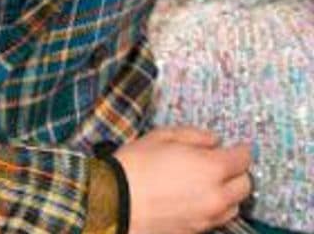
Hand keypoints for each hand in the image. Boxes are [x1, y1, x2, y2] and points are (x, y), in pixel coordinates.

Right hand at [114, 127, 251, 233]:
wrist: (113, 201)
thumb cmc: (133, 165)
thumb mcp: (160, 136)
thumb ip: (193, 135)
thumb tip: (213, 140)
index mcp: (212, 168)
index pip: (244, 159)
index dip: (239, 150)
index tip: (235, 148)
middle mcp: (217, 195)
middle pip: (246, 185)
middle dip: (237, 173)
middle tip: (221, 166)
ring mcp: (208, 217)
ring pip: (234, 206)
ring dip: (228, 194)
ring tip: (209, 186)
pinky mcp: (196, 231)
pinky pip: (216, 220)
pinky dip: (213, 209)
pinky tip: (194, 200)